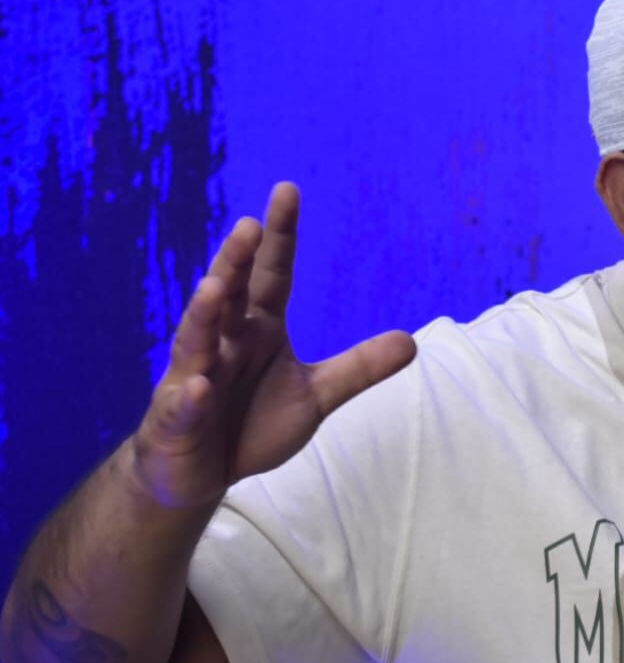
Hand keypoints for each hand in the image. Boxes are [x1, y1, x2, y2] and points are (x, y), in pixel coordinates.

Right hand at [128, 184, 416, 507]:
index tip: (287, 190)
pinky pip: (181, 404)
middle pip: (230, 294)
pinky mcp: (174, 418)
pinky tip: (196, 386)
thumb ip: (357, 368)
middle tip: (250, 226)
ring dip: (204, 313)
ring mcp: (192, 377)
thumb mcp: (315, 396)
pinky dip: (187, 396)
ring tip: (215, 286)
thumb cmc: (252, 423)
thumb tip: (411, 341)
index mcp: (258, 329)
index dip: (281, 236)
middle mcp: (223, 342)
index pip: (272, 274)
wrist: (200, 473)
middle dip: (236, 261)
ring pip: (196, 339)